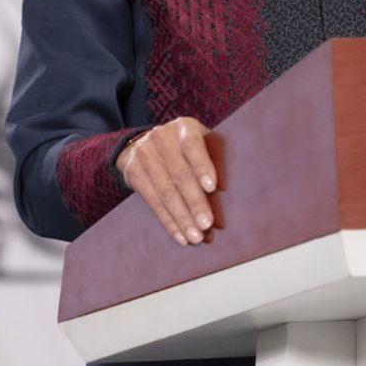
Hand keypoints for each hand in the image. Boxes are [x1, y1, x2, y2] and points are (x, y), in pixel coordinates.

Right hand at [117, 117, 216, 246]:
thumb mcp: (198, 141)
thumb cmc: (184, 147)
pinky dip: (168, 222)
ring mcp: (145, 155)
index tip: (212, 188)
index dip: (202, 167)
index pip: (193, 146)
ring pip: (165, 192)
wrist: (142, 142)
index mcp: (184, 128)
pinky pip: (152, 202)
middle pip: (180, 175)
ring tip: (196, 237)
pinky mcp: (133, 172)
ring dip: (182, 218)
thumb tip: (232, 190)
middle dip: (194, 203)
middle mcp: (162, 138)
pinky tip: (180, 236)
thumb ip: (213, 156)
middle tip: (207, 225)